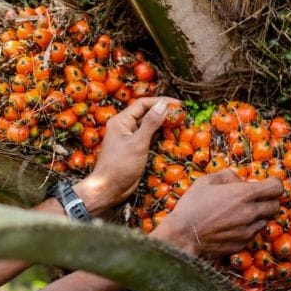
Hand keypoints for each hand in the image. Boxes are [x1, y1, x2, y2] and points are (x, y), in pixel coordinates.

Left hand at [74, 97, 173, 214]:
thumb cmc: (120, 165)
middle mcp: (125, 127)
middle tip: (182, 114)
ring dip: (163, 125)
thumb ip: (151, 123)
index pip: (143, 104)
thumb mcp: (137, 143)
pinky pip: (149, 138)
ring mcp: (130, 138)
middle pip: (147, 114)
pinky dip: (160, 136)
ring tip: (180, 123)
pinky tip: (171, 136)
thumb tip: (163, 105)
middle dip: (164, 113)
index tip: (178, 104)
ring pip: (149, 126)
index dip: (161, 102)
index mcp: (121, 121)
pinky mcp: (135, 149)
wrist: (108, 189)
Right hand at [151, 169, 281, 256]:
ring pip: (264, 221)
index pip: (277, 187)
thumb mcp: (205, 181)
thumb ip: (227, 175)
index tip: (267, 184)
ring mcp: (248, 231)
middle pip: (275, 206)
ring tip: (238, 214)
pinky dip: (247, 229)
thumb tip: (239, 180)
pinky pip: (253, 234)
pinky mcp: (243, 244)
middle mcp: (251, 213)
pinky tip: (231, 226)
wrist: (183, 235)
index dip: (273, 184)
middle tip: (252, 199)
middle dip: (267, 200)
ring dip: (257, 216)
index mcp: (244, 194)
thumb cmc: (192, 205)